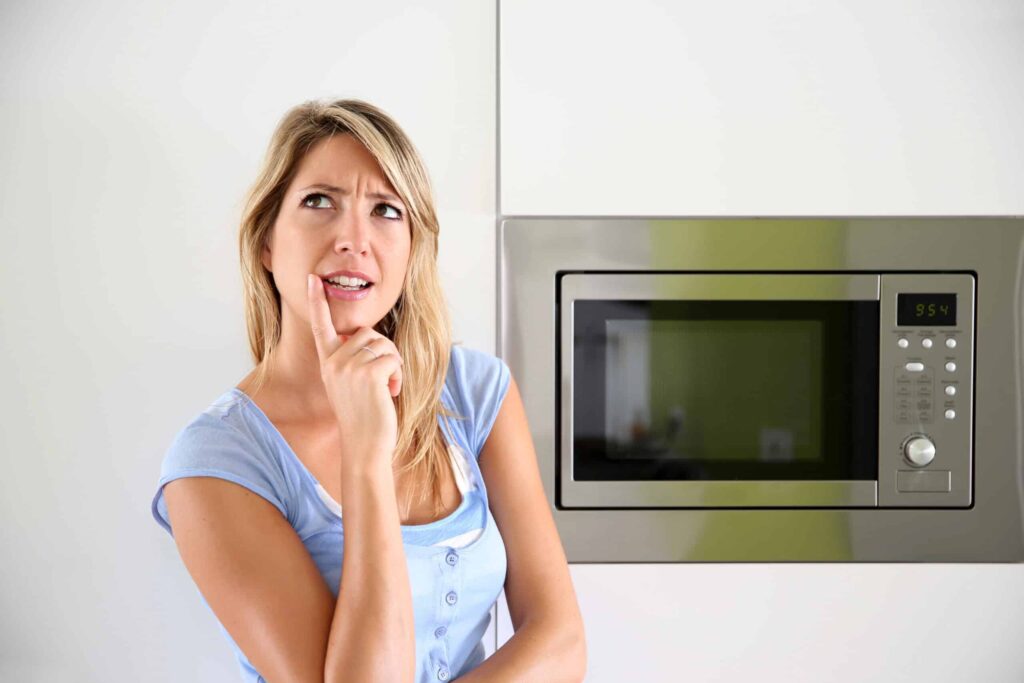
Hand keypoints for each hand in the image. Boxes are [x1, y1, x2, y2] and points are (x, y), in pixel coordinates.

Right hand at [307, 274, 404, 465]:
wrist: (364, 445)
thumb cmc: (362, 416)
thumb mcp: (349, 384)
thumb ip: (351, 360)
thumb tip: (366, 337)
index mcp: (327, 362)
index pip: (321, 325)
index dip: (317, 301)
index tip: (312, 279)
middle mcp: (334, 362)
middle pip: (368, 333)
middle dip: (383, 352)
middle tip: (383, 378)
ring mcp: (349, 367)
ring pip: (383, 344)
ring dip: (392, 364)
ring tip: (385, 388)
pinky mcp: (368, 373)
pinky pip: (392, 358)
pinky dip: (398, 375)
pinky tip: (390, 393)